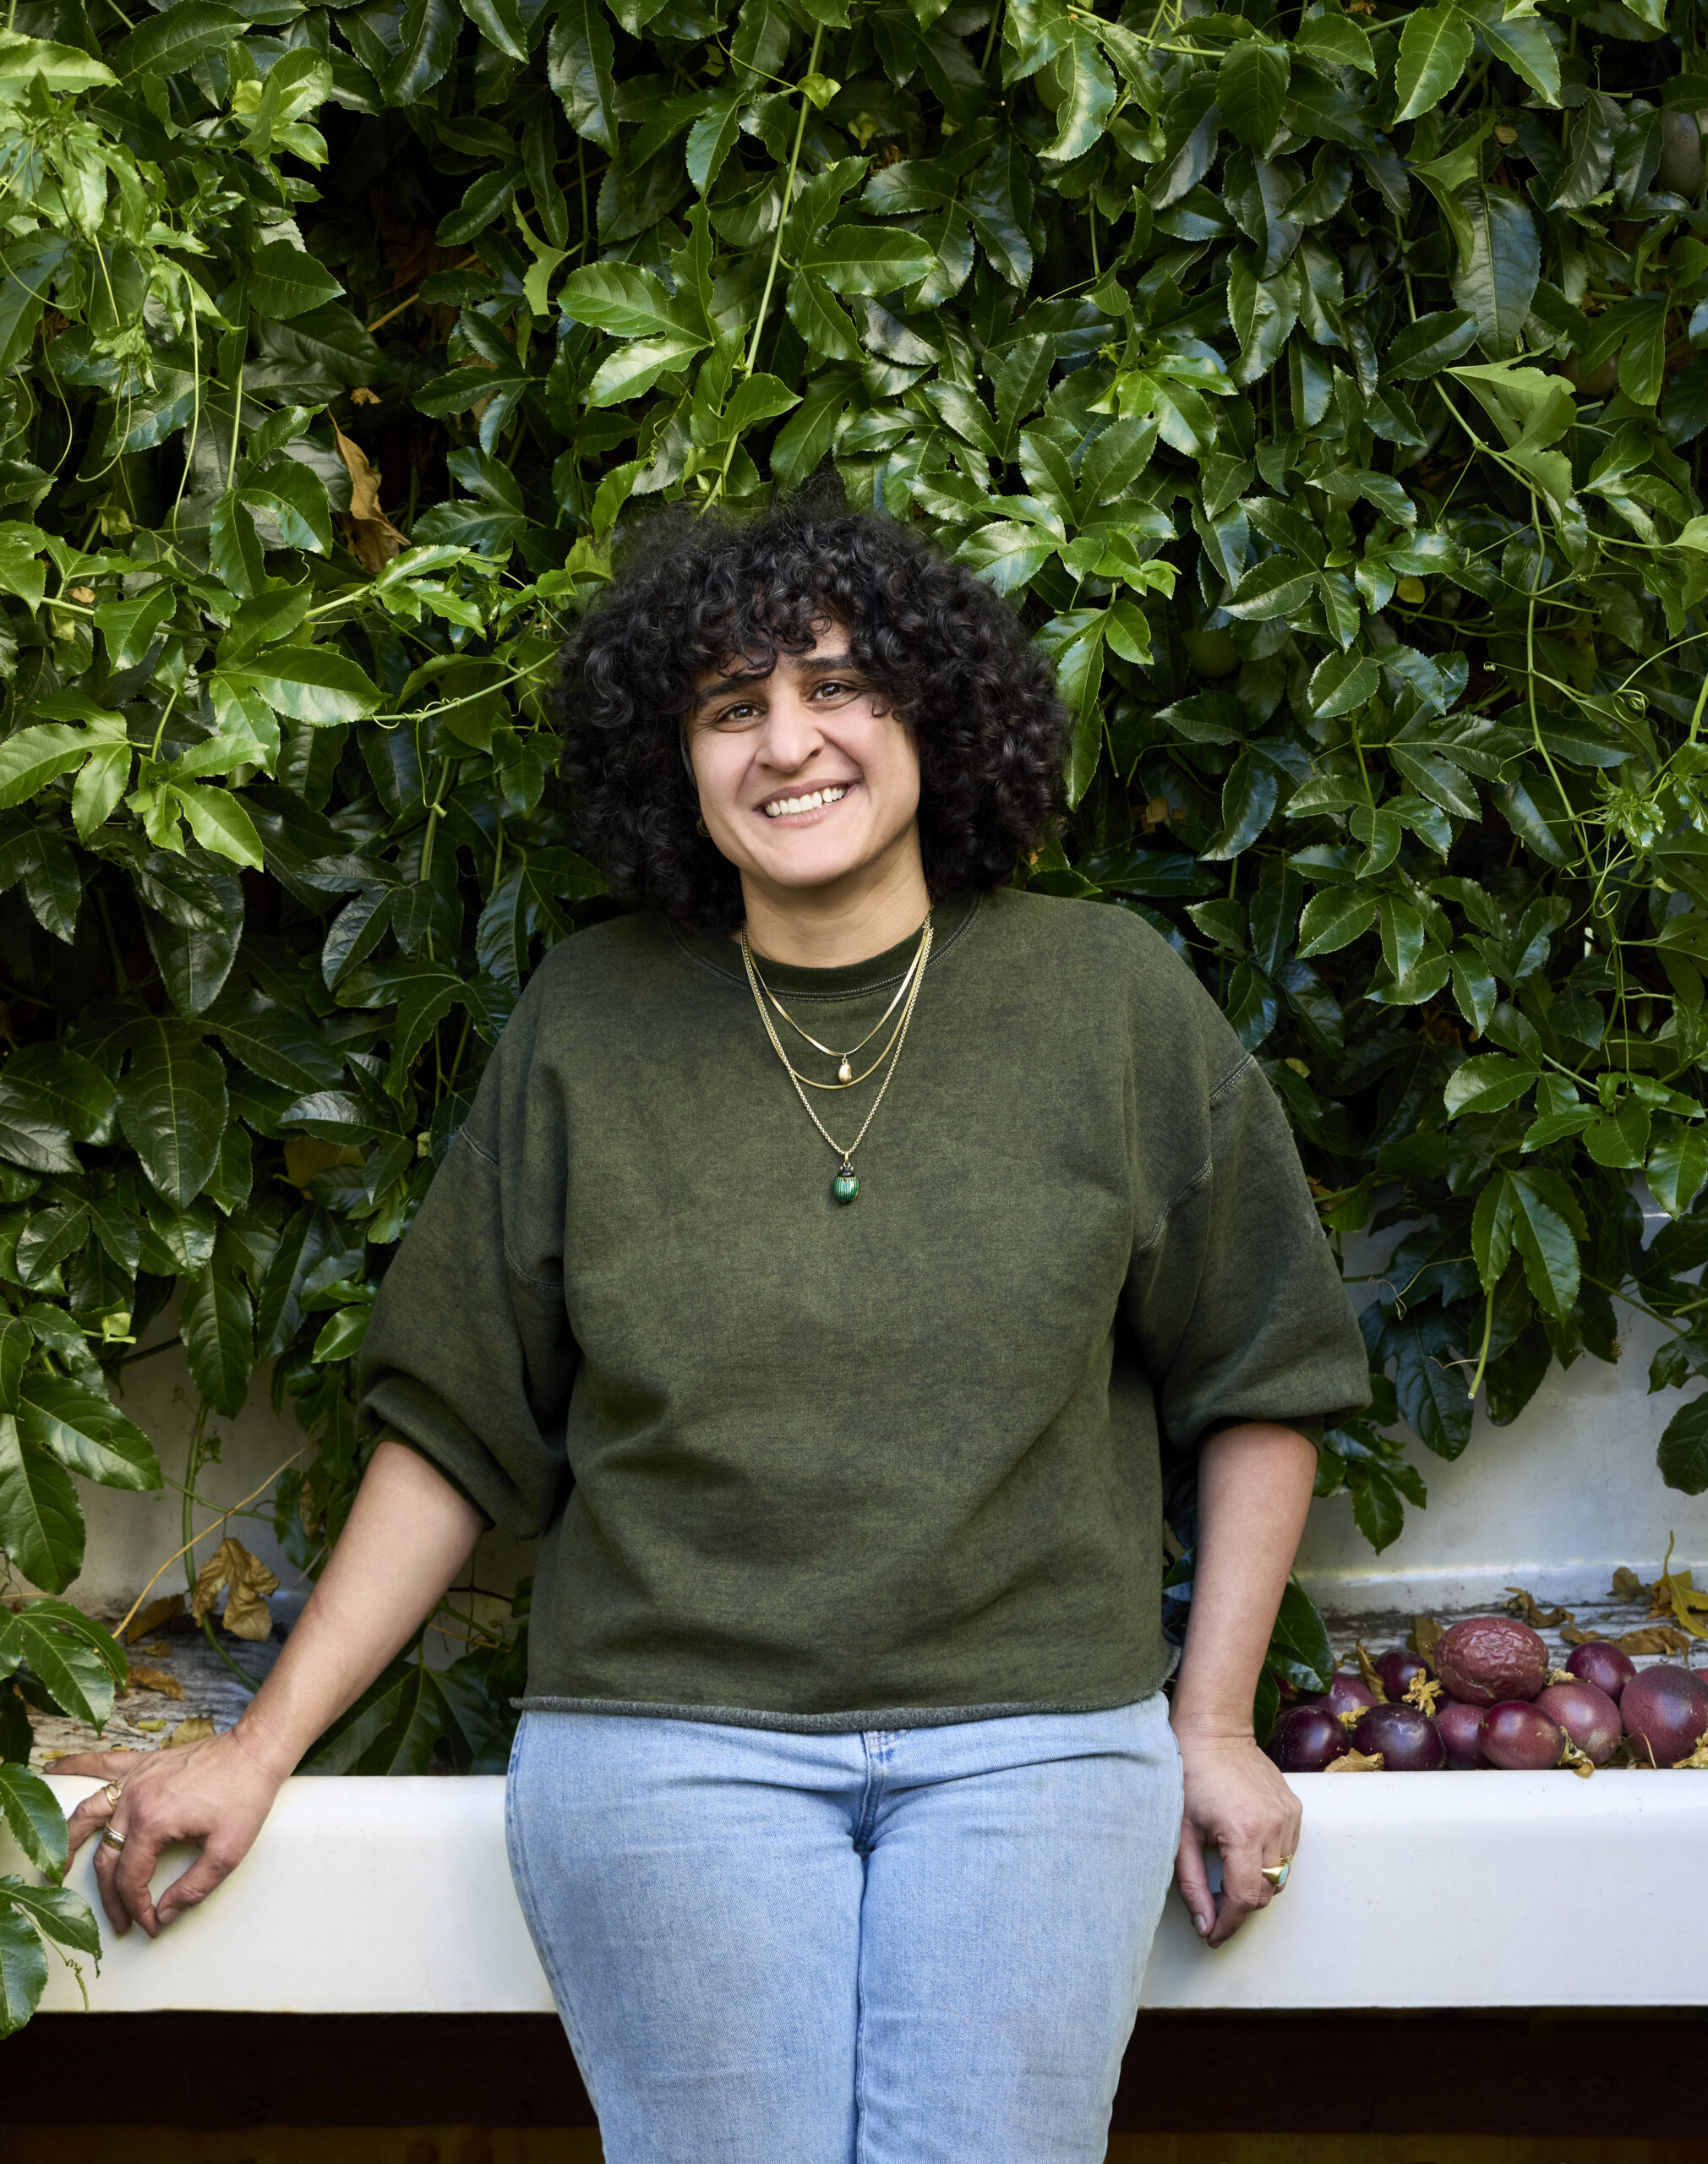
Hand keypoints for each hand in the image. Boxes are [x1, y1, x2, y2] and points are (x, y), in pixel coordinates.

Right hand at [57, 1722, 290, 1938]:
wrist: (256, 1750)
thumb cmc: (246, 1796)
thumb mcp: (228, 1852)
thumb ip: (193, 1888)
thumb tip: (163, 1913)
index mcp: (154, 1822)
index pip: (131, 1878)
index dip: (138, 1907)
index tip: (151, 1924)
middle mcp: (135, 1799)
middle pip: (107, 1856)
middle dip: (111, 1895)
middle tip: (121, 1920)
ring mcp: (135, 1778)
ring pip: (87, 1815)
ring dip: (67, 1843)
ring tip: (55, 1869)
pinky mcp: (142, 1763)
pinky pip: (101, 1765)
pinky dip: (74, 1766)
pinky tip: (53, 1768)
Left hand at [1171, 1719, 1301, 1949]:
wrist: (1214, 1730)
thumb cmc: (1188, 1774)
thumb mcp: (1180, 1832)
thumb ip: (1191, 1884)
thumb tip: (1204, 1924)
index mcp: (1244, 1833)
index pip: (1246, 1899)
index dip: (1229, 1924)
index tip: (1212, 1934)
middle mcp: (1274, 1827)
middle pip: (1266, 1892)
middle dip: (1240, 1907)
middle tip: (1213, 1906)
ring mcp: (1289, 1817)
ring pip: (1280, 1875)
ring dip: (1256, 1885)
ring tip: (1226, 1877)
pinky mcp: (1294, 1808)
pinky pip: (1288, 1852)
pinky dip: (1268, 1861)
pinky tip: (1243, 1850)